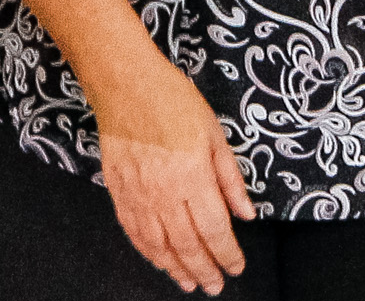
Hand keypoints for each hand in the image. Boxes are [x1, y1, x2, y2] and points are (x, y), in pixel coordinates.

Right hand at [90, 49, 257, 293]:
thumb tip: (246, 213)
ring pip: (158, 245)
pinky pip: (134, 232)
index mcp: (193, 176)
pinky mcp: (118, 191)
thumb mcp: (215, 134)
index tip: (236, 267)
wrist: (126, 84)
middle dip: (204, 270)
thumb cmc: (173, 101)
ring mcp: (138, 194)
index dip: (227, 254)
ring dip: (176, 268)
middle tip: (215, 286)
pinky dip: (148, 252)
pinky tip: (160, 260)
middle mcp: (164, 192)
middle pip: (187, 245)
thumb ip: (231, 179)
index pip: (214, 229)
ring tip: (190, 282)